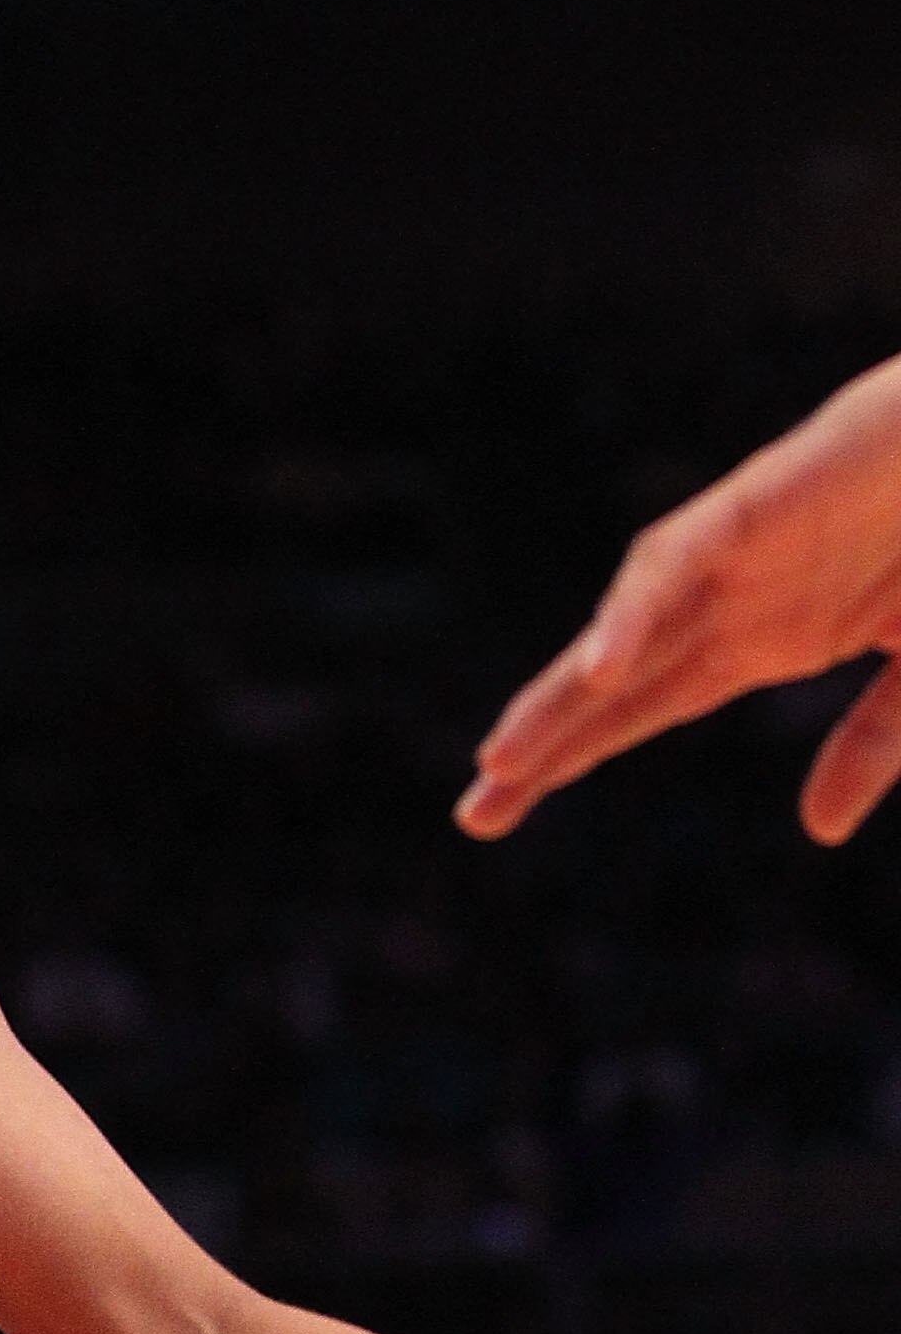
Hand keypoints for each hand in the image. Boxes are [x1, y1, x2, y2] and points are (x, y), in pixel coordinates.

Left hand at [459, 351, 900, 842]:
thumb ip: (875, 742)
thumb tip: (816, 830)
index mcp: (755, 642)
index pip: (633, 713)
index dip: (565, 760)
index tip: (491, 815)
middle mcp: (723, 605)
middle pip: (603, 688)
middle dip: (536, 745)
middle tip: (473, 815)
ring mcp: (730, 557)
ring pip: (619, 630)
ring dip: (561, 694)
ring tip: (505, 760)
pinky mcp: (749, 504)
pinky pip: (675, 560)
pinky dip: (635, 611)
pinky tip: (598, 669)